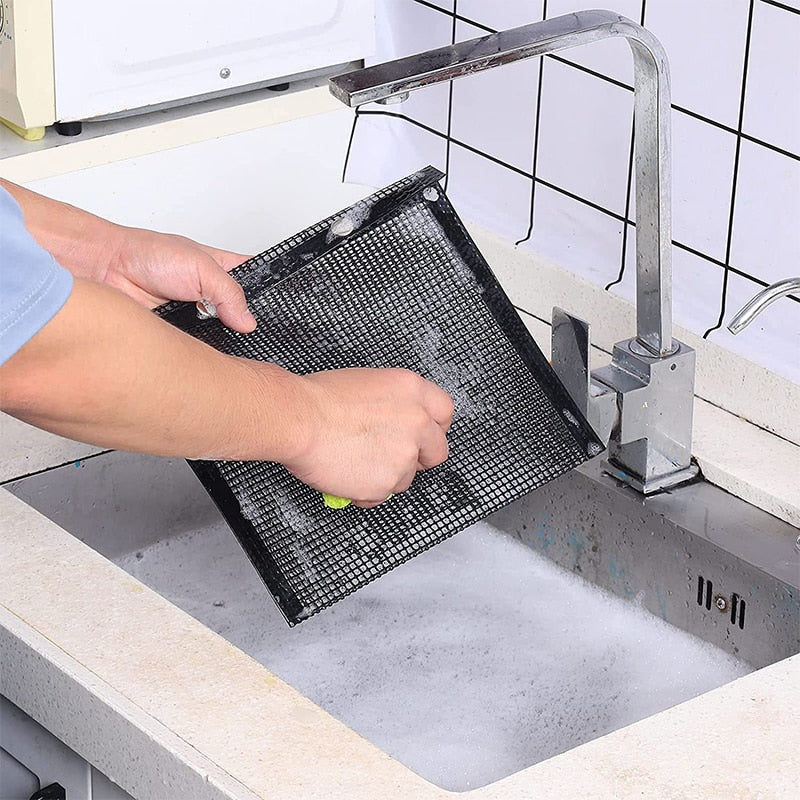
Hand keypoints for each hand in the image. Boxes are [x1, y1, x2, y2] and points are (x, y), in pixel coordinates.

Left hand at [0, 179, 255, 333]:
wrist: (104, 271)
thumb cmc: (145, 254)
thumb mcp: (200, 265)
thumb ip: (229, 291)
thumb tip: (248, 321)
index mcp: (223, 271)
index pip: (257, 286)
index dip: (267, 300)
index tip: (278, 314)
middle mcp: (211, 296)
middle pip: (241, 318)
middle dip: (246, 327)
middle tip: (247, 333)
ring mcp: (196, 319)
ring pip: (221, 339)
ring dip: (220, 340)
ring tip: (221, 340)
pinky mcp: (179, 338)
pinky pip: (197, 351)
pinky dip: (199, 353)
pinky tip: (200, 351)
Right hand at [285, 368, 453, 506]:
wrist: (298, 420)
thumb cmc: (318, 399)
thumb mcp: (367, 383)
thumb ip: (392, 404)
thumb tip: (393, 422)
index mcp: (412, 390)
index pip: (445, 412)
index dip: (433, 428)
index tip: (424, 435)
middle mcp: (417, 421)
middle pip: (437, 451)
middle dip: (419, 458)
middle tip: (393, 457)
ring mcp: (404, 455)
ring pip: (408, 477)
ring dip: (388, 475)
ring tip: (356, 461)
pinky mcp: (386, 483)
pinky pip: (382, 495)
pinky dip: (366, 491)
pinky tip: (346, 474)